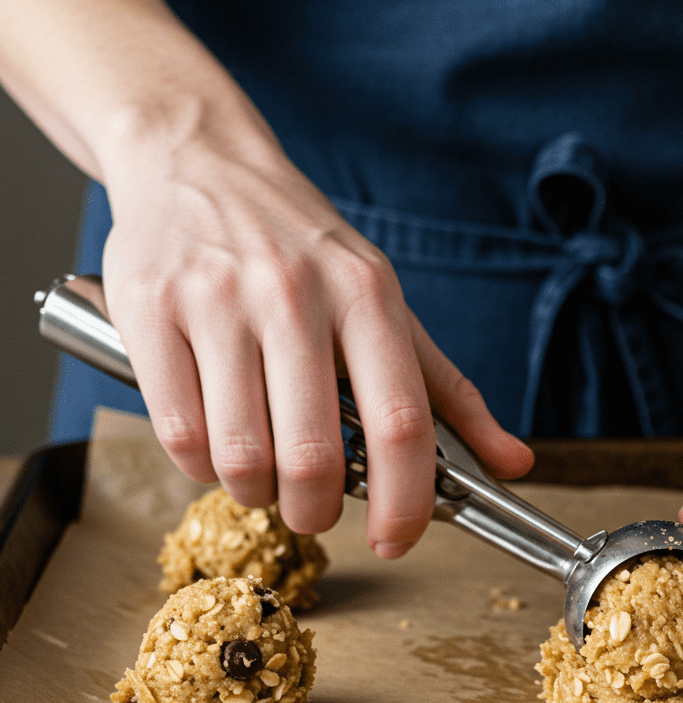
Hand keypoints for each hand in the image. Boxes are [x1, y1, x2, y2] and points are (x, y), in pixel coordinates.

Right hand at [101, 130, 532, 548]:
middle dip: (316, 511)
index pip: (401, 424)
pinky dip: (201, 465)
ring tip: (262, 471)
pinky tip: (215, 443)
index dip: (405, 502)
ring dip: (256, 492)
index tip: (396, 541)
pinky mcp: (149, 312)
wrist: (200, 160)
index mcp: (367, 296)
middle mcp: (294, 295)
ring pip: (240, 457)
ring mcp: (217, 302)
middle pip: (314, 456)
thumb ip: (450, 394)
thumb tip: (515, 464)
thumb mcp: (387, 306)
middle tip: (314, 508)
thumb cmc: (303, 250)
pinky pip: (178, 434)